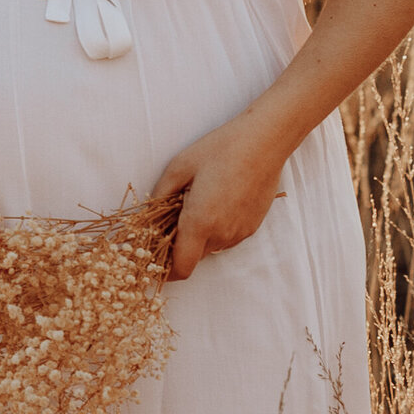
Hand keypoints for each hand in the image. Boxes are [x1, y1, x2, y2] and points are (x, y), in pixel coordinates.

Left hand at [149, 115, 287, 281]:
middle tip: (173, 217)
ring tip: (198, 201)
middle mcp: (221, 235)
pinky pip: (227, 237)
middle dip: (180, 245)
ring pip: (211, 247)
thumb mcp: (180, 166)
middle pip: (194, 256)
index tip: (156, 259)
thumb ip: (160, 194)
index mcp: (199, 223)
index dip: (166, 270)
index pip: (181, 268)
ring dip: (200, 235)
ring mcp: (239, 233)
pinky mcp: (252, 227)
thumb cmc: (220, 150)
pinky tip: (217, 199)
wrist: (263, 143)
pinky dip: (217, 227)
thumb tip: (149, 213)